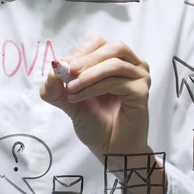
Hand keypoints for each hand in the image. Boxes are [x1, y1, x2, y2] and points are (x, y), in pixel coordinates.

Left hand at [40, 35, 152, 156]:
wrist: (110, 150)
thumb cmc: (95, 123)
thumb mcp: (69, 101)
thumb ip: (56, 87)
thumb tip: (51, 70)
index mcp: (114, 61)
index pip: (98, 43)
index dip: (79, 52)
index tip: (61, 67)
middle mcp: (131, 65)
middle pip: (112, 47)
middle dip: (86, 59)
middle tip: (67, 72)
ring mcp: (139, 77)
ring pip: (114, 63)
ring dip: (88, 75)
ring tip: (71, 89)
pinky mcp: (141, 92)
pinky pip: (117, 82)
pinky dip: (94, 87)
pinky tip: (79, 98)